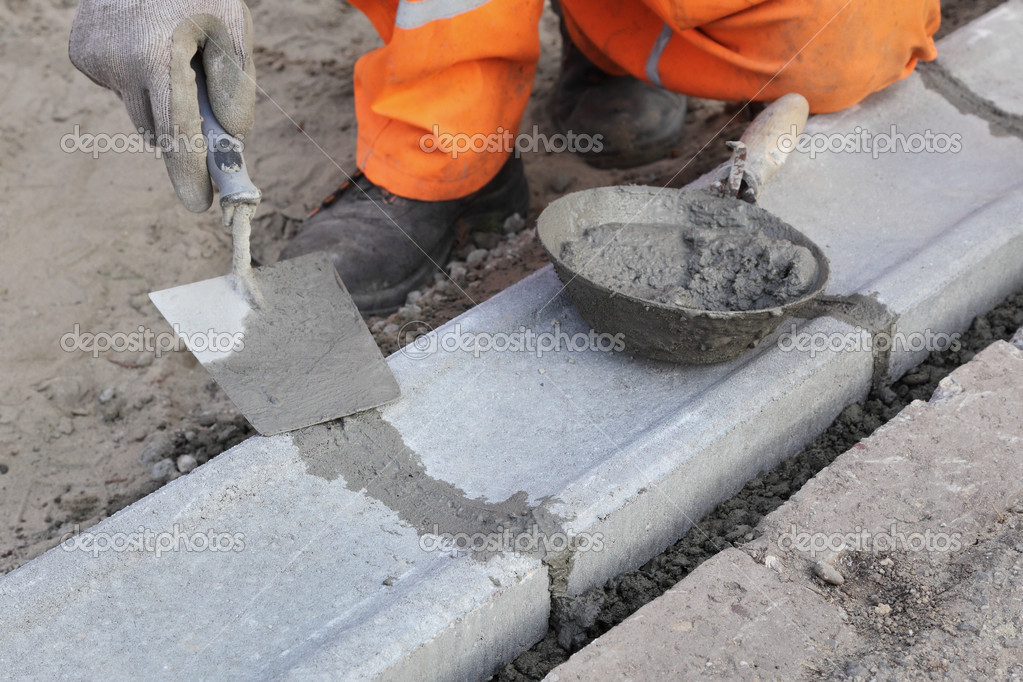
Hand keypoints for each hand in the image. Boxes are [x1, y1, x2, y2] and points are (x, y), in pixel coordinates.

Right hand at [70, 0, 255, 211]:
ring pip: (140, 111)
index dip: (190, 171)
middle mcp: (119, 63)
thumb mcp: (234, 29)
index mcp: (158, 56)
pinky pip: (122, 88)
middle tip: (206, 137)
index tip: (201, 202)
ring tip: (176, 64)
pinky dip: (140, 81)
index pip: (177, 132)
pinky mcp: (81, 55)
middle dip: (184, 138)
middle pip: (159, 130)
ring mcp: (95, 59)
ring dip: (162, 105)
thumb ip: (236, 85)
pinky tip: (147, 47)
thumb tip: (233, 137)